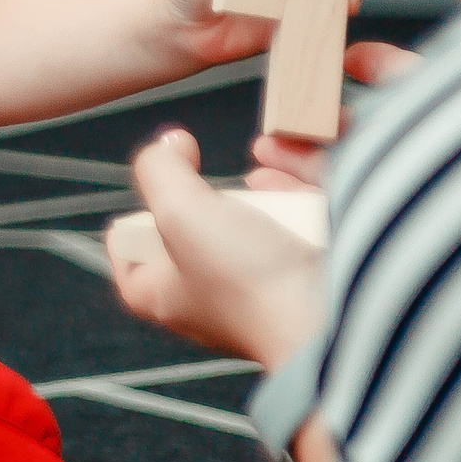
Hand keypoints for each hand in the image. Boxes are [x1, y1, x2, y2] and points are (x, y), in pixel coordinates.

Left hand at [111, 129, 324, 367]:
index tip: (143, 207)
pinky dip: (297, 200)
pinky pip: (298, 230)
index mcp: (170, 300)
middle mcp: (213, 301)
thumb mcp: (180, 210)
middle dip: (207, 200)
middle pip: (195, 241)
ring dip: (259, 193)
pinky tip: (297, 182)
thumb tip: (169, 145)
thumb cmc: (246, 276)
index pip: (133, 274)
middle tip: (210, 183)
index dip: (129, 238)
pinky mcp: (309, 279)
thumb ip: (160, 170)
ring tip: (263, 172)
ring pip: (253, 228)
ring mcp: (264, 292)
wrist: (331, 316)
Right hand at [249, 0, 460, 188]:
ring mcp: (409, 180)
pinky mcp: (387, 214)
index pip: (409, 78)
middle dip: (325, 110)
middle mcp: (435, 142)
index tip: (348, 56)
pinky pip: (332, 198)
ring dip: (299, 149)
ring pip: (344, 163)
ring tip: (265, 141)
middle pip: (368, 125)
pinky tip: (265, 173)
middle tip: (291, 99)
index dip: (376, 63)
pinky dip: (294, 186)